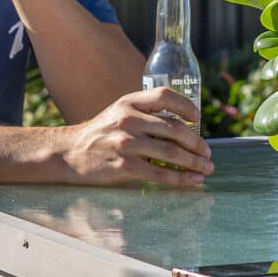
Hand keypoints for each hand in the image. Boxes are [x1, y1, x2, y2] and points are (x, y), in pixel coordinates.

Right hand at [54, 86, 214, 186]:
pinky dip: (181, 178)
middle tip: (208, 153)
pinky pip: (160, 173)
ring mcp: (126, 143)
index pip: (165, 96)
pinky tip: (193, 180)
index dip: (186, 105)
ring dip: (194, 162)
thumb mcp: (120, 112)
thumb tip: (185, 125)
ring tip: (207, 168)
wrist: (69, 153)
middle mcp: (128, 119)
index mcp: (129, 102)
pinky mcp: (124, 166)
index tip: (198, 118)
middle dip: (197, 143)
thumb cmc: (101, 133)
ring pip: (171, 152)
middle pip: (175, 128)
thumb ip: (146, 113)